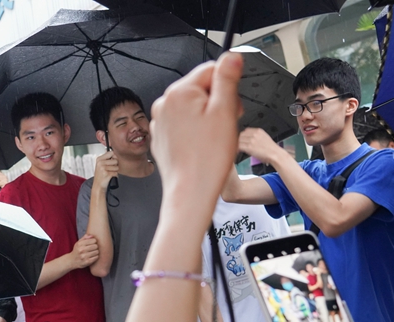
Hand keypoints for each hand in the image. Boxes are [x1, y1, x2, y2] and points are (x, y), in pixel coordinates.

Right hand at [69, 234, 99, 269]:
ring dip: (96, 252)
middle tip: (92, 248)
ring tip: (92, 252)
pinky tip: (92, 256)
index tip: (92, 243)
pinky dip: (95, 256)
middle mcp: (82, 250)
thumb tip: (92, 236)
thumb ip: (85, 238)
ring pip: (97, 251)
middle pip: (96, 246)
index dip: (94, 241)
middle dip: (95, 247)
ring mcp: (84, 256)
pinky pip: (96, 257)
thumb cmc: (77, 250)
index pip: (93, 240)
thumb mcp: (78, 243)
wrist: (72, 261)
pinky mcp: (87, 262)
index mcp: (80, 244)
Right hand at [93, 150, 119, 189]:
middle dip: (115, 165)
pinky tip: (110, 177)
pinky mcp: (107, 174)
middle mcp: (100, 163)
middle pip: (115, 160)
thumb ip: (107, 159)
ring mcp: (103, 168)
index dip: (114, 157)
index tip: (113, 161)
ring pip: (117, 167)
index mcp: (99, 159)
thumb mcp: (101, 165)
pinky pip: (116, 173)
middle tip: (110, 169)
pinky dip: (115, 175)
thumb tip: (115, 154)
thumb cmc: (101, 176)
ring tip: (110, 173)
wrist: (98, 186)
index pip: (111, 153)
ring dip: (115, 171)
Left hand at [150, 52, 242, 236]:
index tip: (233, 108)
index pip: (211, 71)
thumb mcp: (225, 112)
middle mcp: (164, 104)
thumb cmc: (207, 160)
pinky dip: (196, 133)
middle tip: (225, 127)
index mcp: (179, 92)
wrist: (190, 194)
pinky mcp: (162, 138)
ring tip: (214, 141)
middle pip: (201, 89)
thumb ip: (227, 79)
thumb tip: (231, 56)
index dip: (228, 88)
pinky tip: (202, 149)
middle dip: (218, 104)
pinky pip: (185, 126)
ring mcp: (161, 122)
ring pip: (193, 108)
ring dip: (208, 119)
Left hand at [238, 127, 282, 165]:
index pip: (245, 131)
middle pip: (241, 135)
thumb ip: (256, 136)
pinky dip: (237, 149)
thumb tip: (249, 139)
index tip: (241, 139)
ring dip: (237, 145)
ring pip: (239, 140)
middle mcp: (254, 134)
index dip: (242, 136)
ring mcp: (251, 140)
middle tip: (237, 145)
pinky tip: (237, 151)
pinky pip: (239, 146)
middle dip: (239, 140)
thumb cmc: (271, 149)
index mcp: (258, 131)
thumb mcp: (265, 138)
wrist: (275, 154)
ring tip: (236, 149)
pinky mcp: (249, 147)